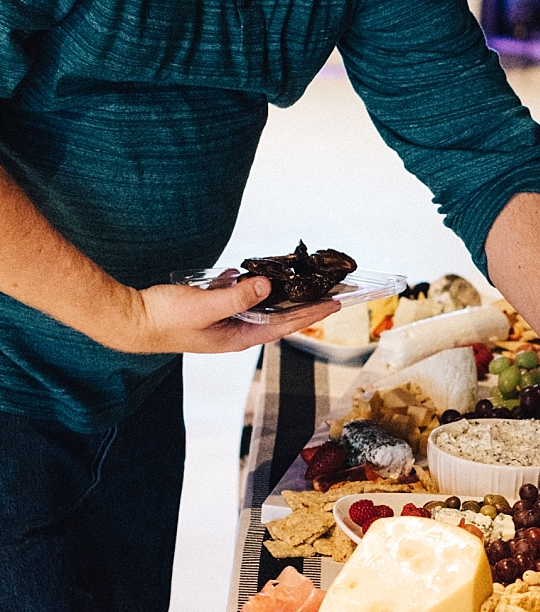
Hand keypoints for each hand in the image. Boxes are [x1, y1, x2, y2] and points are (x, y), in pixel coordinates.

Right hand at [117, 275, 338, 353]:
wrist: (131, 321)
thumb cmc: (164, 318)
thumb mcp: (204, 306)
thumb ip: (237, 297)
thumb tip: (268, 285)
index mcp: (239, 337)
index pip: (285, 324)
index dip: (312, 312)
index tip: (336, 301)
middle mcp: (237, 331)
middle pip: (279, 315)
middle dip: (305, 302)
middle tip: (330, 289)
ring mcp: (225, 322)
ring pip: (261, 305)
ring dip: (281, 293)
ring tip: (305, 281)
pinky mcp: (214, 310)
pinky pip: (241, 297)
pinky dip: (252, 286)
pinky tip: (257, 274)